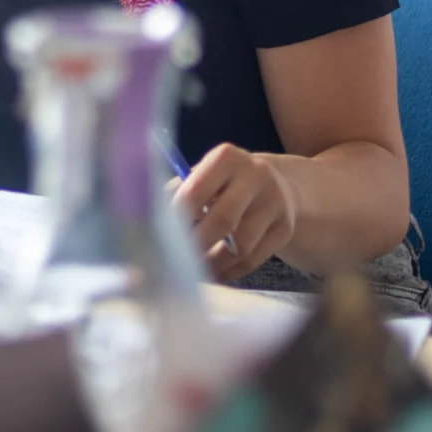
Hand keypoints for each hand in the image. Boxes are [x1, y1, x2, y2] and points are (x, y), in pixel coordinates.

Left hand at [173, 143, 297, 281]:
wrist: (278, 184)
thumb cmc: (223, 185)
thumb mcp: (202, 177)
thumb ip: (176, 194)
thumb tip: (146, 223)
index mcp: (226, 157)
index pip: (195, 192)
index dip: (176, 220)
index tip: (160, 239)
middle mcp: (255, 175)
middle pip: (222, 220)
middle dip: (195, 246)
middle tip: (175, 263)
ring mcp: (275, 202)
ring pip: (240, 246)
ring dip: (212, 265)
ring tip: (193, 273)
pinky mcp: (285, 228)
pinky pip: (253, 259)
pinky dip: (230, 272)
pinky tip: (215, 274)